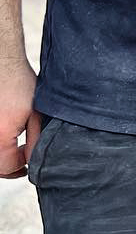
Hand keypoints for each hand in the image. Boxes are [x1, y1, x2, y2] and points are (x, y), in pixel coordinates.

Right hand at [0, 59, 39, 179]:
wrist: (2, 65)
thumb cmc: (19, 86)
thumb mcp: (35, 115)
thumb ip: (35, 141)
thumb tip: (33, 161)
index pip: (7, 168)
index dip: (21, 167)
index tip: (29, 162)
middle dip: (8, 165)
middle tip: (21, 158)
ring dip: (1, 156)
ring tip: (14, 149)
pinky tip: (5, 138)